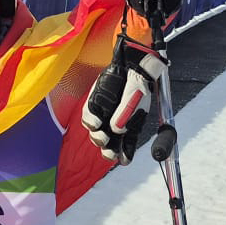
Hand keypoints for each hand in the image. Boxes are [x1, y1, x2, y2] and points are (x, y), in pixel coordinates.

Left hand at [82, 38, 164, 164]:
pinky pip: (88, 119)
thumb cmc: (136, 82)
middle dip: (108, 150)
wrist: (129, 63)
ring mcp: (104, 115)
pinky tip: (95, 124)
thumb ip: (127, 114)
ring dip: (98, 138)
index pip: (126, 146)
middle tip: (108, 152)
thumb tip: (116, 129)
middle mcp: (116, 123)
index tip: (123, 161)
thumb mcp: (137, 98)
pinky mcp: (94, 105)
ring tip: (101, 136)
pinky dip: (90, 122)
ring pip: (96, 134)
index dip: (124, 155)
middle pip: (109, 144)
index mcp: (130, 127)